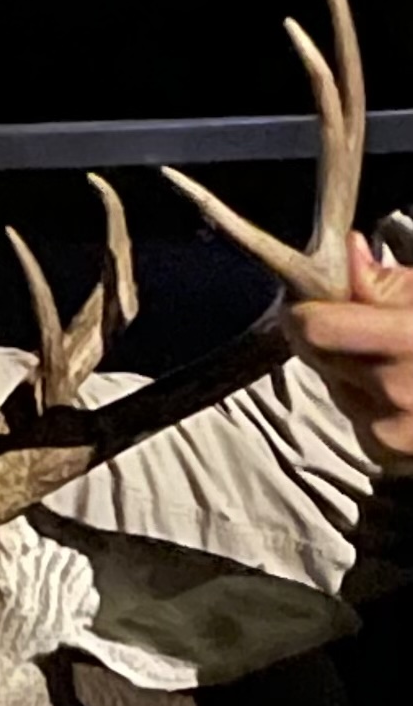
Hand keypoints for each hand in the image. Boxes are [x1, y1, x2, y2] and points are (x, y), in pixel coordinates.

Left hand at [285, 231, 412, 468]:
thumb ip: (385, 281)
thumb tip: (347, 251)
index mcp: (411, 340)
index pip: (318, 329)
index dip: (304, 311)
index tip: (304, 302)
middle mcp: (397, 391)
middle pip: (318, 357)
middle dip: (322, 336)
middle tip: (344, 321)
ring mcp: (393, 431)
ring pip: (334, 387)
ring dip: (343, 370)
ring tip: (384, 356)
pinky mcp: (388, 454)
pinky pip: (353, 418)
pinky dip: (363, 401)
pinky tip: (395, 389)